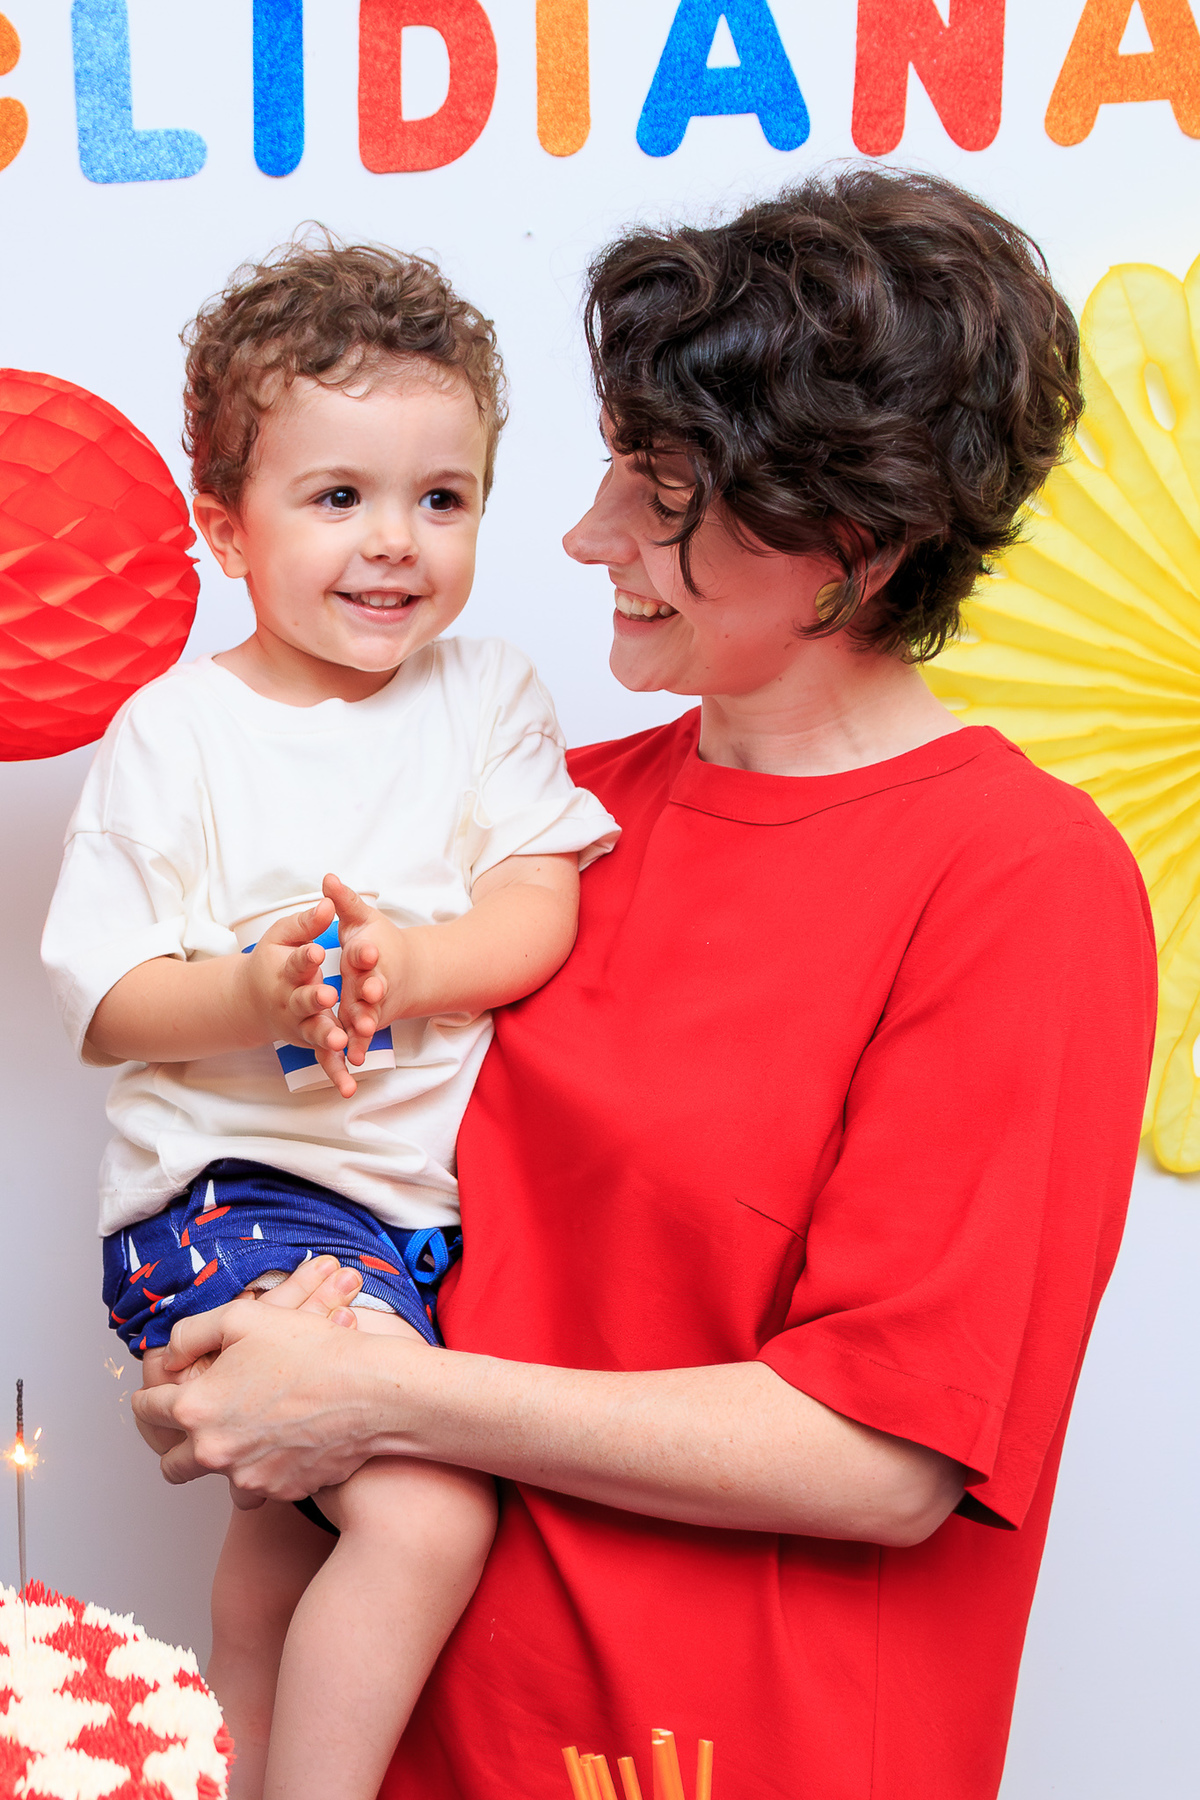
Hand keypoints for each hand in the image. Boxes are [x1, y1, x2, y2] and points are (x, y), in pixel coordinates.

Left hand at [132, 1257, 373, 1506]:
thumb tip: (171, 1356)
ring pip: (219, 1479)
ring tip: (249, 1430)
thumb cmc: (312, 1350)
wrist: (370, 1391)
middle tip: (197, 1424)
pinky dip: (266, 1465)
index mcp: (197, 1408)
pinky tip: (287, 1436)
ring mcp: (248, 1477)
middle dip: (176, 1445)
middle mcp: (214, 1451)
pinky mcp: (281, 1491)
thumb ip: (191, 1334)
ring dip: (225, 1459)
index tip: (157, 1395)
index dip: (150, 1397)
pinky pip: (260, 1484)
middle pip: (171, 1465)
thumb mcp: (242, 1317)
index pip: (149, 1410)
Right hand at [242, 896, 355, 1095]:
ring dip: (325, 1037)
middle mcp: (288, 1000)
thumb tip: (328, 901)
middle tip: (328, 994)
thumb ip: (306, 922)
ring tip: (339, 1040)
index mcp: (284, 970)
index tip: (318, 950)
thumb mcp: (283, 936)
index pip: (296, 961)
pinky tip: (349, 1088)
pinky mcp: (308, 1041)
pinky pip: (323, 1059)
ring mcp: (298, 1023)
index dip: (306, 956)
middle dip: (314, 998)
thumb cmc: (272, 960)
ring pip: (313, 1032)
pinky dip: (335, 1073)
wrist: (250, 999)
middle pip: (302, 1000)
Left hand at [321, 873, 408, 1066]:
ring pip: (370, 1015)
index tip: (366, 950)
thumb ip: (344, 902)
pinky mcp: (369, 1023)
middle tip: (371, 993)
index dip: (367, 952)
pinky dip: (358, 1048)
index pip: (369, 951)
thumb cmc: (380, 941)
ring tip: (361, 1033)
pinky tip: (351, 1061)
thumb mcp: (362, 919)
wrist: (409, 973)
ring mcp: (374, 1005)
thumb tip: (327, 878)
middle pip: (375, 986)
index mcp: (371, 952)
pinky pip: (362, 1037)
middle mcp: (376, 979)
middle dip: (373, 990)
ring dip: (366, 1025)